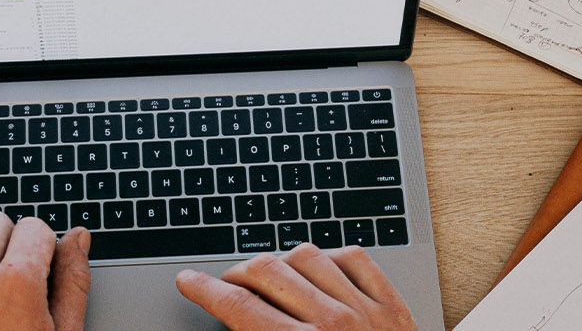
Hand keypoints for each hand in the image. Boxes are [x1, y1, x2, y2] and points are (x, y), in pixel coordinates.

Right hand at [175, 243, 415, 330]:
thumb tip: (233, 324)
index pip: (238, 306)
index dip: (205, 290)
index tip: (189, 281)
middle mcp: (332, 324)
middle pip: (267, 272)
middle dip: (238, 274)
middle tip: (229, 285)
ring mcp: (365, 311)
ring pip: (307, 256)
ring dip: (282, 263)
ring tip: (272, 277)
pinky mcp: (392, 306)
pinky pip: (355, 259)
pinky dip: (331, 258)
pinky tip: (320, 269)